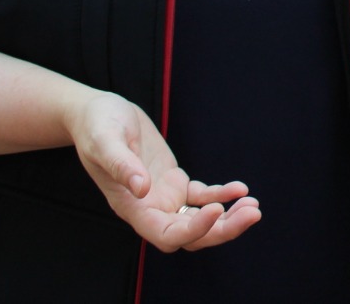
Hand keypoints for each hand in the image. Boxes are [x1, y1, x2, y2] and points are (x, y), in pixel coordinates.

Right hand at [67, 92, 261, 251]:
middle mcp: (149, 209)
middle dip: (222, 229)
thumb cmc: (96, 125)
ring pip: (199, 221)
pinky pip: (201, 197)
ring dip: (227, 217)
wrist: (97, 114)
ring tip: (253, 204)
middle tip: (253, 212)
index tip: (216, 210)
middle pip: (190, 236)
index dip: (193, 231)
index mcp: (131, 207)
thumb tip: (141, 187)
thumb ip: (120, 164)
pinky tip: (240, 188)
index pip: (165, 235)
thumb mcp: (104, 139)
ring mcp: (163, 197)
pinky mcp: (173, 181)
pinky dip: (222, 195)